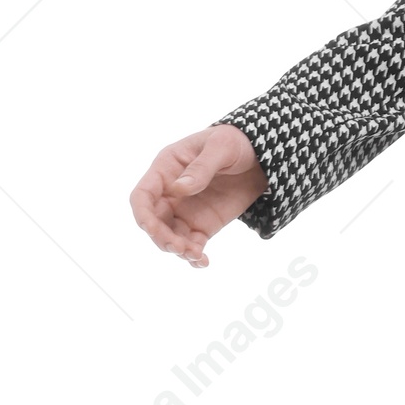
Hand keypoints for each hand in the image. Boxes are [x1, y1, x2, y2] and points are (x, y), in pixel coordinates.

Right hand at [129, 125, 267, 267]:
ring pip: (170, 237)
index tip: (152, 229)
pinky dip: (194, 256)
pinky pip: (192, 244)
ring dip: (178, 250)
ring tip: (197, 256)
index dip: (143, 214)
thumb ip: (200, 168)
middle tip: (182, 248)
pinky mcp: (203, 225)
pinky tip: (203, 262)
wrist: (262, 157)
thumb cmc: (235, 142)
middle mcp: (170, 193)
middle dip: (162, 238)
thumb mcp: (221, 147)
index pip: (142, 196)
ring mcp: (185, 211)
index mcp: (166, 169)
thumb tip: (178, 189)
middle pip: (153, 222)